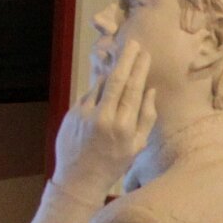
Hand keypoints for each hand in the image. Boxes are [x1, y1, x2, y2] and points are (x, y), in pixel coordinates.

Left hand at [53, 39, 157, 195]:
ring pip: (101, 84)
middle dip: (126, 58)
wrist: (79, 179)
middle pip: (117, 80)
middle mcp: (105, 117)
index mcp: (124, 126)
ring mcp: (85, 114)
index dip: (139, 69)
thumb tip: (151, 91)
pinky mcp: (72, 114)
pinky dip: (98, 86)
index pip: (134, 89)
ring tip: (120, 57)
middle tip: (133, 43)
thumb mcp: (137, 146)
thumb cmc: (113, 164)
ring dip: (111, 69)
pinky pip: (88, 94)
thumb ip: (146, 118)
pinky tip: (104, 82)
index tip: (144, 54)